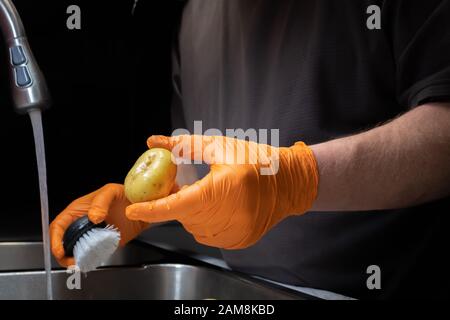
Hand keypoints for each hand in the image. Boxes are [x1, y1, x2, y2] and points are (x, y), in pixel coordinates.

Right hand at [49, 183, 148, 266]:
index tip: (60, 250)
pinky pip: (91, 255)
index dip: (55, 239)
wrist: (141, 208)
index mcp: (77, 211)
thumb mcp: (111, 191)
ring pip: (75, 250)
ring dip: (75, 259)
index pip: (58, 225)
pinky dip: (89, 260)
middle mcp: (82, 224)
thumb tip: (94, 217)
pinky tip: (92, 261)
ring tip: (81, 263)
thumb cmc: (124, 195)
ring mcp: (91, 235)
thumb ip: (101, 202)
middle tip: (72, 262)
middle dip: (63, 254)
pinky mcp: (102, 244)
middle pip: (63, 242)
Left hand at [126, 135, 318, 248]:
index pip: (177, 205)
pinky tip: (218, 208)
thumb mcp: (219, 146)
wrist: (287, 182)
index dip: (152, 208)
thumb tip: (155, 142)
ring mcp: (234, 232)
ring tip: (207, 194)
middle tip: (183, 186)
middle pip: (184, 215)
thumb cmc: (254, 160)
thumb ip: (184, 146)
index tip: (134, 207)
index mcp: (220, 190)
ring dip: (192, 212)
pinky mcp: (239, 241)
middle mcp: (227, 215)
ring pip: (195, 227)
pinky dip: (205, 222)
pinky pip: (209, 235)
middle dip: (178, 202)